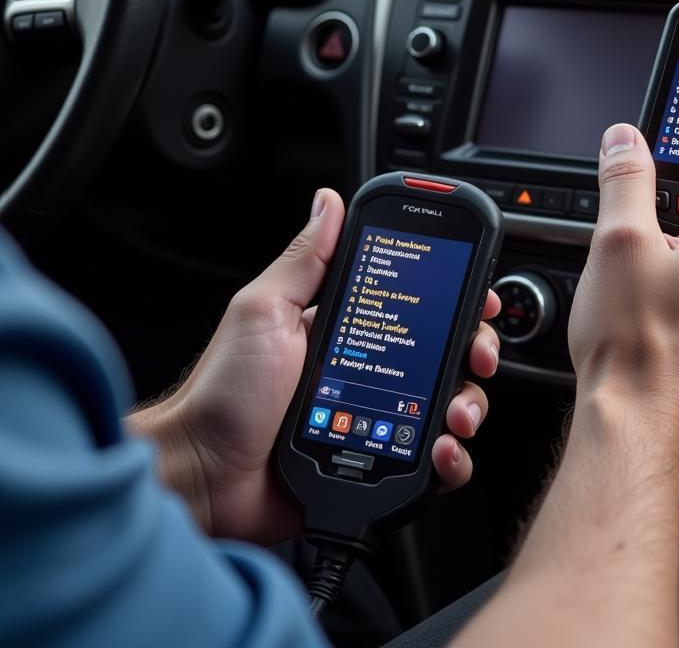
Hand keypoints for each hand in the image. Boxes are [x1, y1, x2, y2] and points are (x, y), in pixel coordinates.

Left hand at [128, 189, 501, 542]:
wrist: (202, 477)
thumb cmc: (224, 391)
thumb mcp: (264, 310)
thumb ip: (305, 260)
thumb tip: (328, 202)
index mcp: (347, 327)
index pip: (417, 304)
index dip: (455, 299)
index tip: (476, 296)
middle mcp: (370, 370)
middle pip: (446, 354)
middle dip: (475, 351)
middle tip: (475, 355)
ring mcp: (379, 419)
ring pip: (450, 406)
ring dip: (469, 405)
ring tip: (456, 413)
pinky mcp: (378, 463)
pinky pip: (432, 464)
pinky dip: (451, 459)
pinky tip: (440, 450)